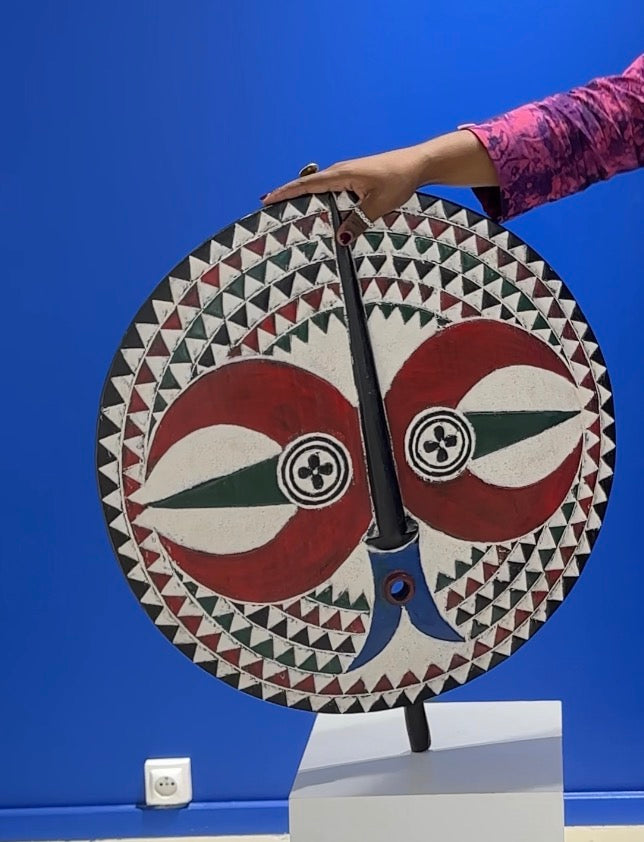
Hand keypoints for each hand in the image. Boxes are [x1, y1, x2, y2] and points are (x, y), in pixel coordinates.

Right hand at [262, 147, 425, 244]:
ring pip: (318, 187)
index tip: (267, 199)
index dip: (285, 192)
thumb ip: (358, 222)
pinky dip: (319, 197)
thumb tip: (341, 240)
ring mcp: (347, 174)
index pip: (306, 184)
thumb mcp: (378, 205)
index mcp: (341, 175)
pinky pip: (330, 189)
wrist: (417, 165)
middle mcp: (340, 172)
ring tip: (288, 210)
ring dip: (303, 197)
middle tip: (269, 208)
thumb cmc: (399, 180)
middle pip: (307, 185)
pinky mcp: (354, 178)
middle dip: (288, 195)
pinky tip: (320, 208)